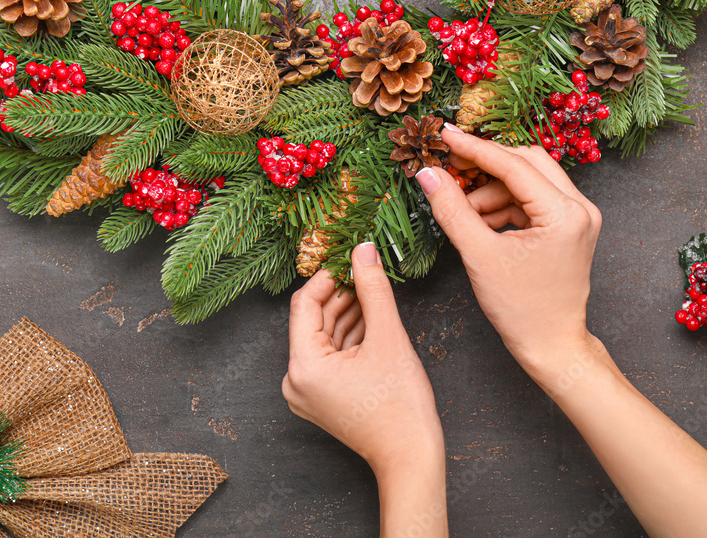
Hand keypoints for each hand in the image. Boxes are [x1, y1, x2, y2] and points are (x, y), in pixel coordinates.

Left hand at [282, 243, 446, 535]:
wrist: (411, 456)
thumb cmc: (400, 406)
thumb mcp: (388, 336)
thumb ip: (372, 288)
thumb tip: (363, 250)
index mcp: (302, 367)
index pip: (304, 304)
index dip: (328, 277)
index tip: (350, 259)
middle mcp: (295, 381)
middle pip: (314, 321)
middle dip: (341, 294)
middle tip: (366, 271)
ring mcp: (307, 392)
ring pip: (324, 337)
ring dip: (348, 313)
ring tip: (374, 293)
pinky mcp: (321, 398)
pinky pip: (330, 356)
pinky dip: (349, 337)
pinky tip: (372, 319)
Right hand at [416, 127, 601, 373]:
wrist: (551, 344)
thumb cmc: (522, 309)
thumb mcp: (479, 256)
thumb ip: (452, 210)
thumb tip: (428, 175)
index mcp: (565, 214)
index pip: (514, 165)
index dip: (474, 149)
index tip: (445, 136)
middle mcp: (580, 208)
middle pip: (526, 163)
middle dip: (485, 166)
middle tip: (449, 168)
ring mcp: (577, 216)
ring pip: (527, 180)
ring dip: (492, 190)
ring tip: (464, 213)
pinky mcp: (569, 226)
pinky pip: (531, 199)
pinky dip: (503, 205)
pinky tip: (480, 222)